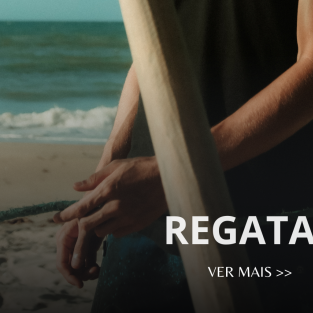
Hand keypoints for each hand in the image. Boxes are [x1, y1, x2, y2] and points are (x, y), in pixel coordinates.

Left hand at [53, 157, 167, 238]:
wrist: (168, 177)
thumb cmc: (141, 167)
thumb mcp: (117, 166)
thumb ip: (95, 178)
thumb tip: (76, 186)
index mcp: (109, 189)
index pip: (81, 207)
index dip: (67, 214)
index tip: (56, 218)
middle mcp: (116, 206)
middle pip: (88, 225)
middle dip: (80, 227)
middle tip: (76, 226)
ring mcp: (127, 218)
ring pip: (102, 231)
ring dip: (98, 225)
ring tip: (102, 216)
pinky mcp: (136, 225)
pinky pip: (116, 234)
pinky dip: (112, 229)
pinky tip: (117, 218)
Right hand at [55, 218, 101, 287]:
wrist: (103, 202)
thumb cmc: (92, 211)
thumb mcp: (85, 227)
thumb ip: (80, 246)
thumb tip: (75, 268)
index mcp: (63, 239)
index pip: (62, 263)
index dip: (69, 275)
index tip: (79, 284)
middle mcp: (68, 244)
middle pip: (70, 267)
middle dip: (80, 274)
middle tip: (94, 272)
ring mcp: (78, 246)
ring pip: (79, 267)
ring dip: (86, 272)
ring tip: (97, 270)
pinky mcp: (87, 247)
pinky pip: (87, 262)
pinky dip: (91, 268)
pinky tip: (98, 268)